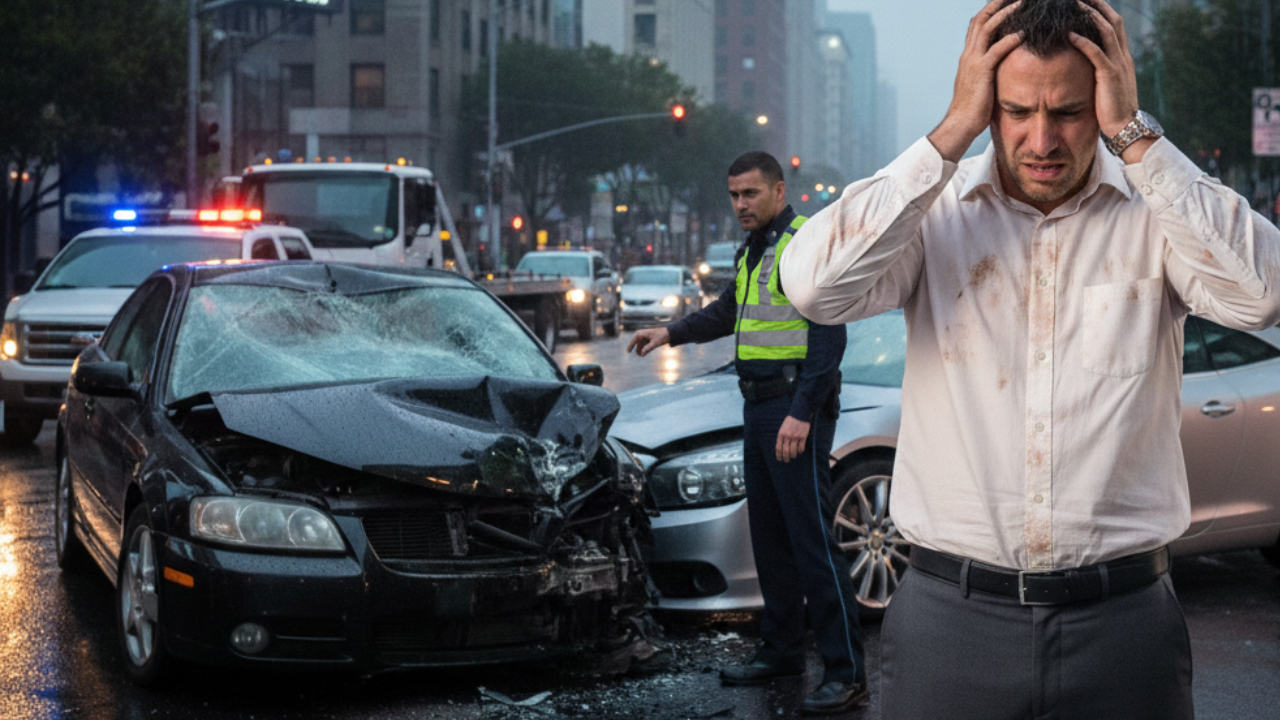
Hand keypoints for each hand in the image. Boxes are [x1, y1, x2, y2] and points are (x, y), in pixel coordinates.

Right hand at [626, 327, 669, 356]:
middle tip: (645, 354)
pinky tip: (650, 348)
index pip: (633, 341)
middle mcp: (640, 336)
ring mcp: (643, 339)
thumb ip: (648, 348)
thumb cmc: (661, 336)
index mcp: (640, 334)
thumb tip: (642, 354)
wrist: (668, 334)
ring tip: (650, 348)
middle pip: (638, 346)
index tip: (628, 352)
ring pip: (641, 348)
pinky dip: (646, 350)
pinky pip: (644, 348)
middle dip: (640, 351)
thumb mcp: (655, 343)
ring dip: (644, 351)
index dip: (630, 346)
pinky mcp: (646, 341)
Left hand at [775, 416, 809, 463]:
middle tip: (786, 461)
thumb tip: (781, 447)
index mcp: (781, 434)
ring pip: (793, 451)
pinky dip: (800, 451)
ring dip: (793, 455)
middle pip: (786, 451)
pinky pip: (801, 447)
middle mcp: (788, 436)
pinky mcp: (803, 437)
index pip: (778, 448)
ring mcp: (795, 437)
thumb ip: (781, 437)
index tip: (779, 459)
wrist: (799, 414)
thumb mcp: (782, 428)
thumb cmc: (790, 421)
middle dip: (786, 458)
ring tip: (793, 456)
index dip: (779, 455)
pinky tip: (799, 451)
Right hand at [929, 0, 1024, 161]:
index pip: (977, 25)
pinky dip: (1011, 39)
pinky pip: (997, 50)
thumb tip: (1001, 68)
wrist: (960, 124)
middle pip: (980, 19)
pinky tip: (1024, 33)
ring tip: (1022, 4)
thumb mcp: (979, 84)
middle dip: (997, 4)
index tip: (1004, 2)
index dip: (990, 11)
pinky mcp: (982, 72)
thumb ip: (987, 72)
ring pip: (987, 28)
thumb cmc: (972, 109)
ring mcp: (973, 62)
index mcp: (968, 56)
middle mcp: (968, 55)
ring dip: (1005, 14)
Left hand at [1071, 1, 1147, 159]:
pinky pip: (1097, 53)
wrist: (1126, 127)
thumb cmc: (1112, 109)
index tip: (1087, 0)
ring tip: (1074, 5)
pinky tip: (1070, 34)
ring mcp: (1118, 64)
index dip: (1101, 10)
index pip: (1114, 25)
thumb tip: (1086, 63)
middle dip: (1097, 4)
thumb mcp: (1108, 84)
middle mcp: (1123, 56)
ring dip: (1090, 15)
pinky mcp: (1110, 76)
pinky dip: (1084, 41)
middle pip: (1112, 20)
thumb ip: (1101, 70)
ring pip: (1106, 31)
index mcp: (1123, 56)